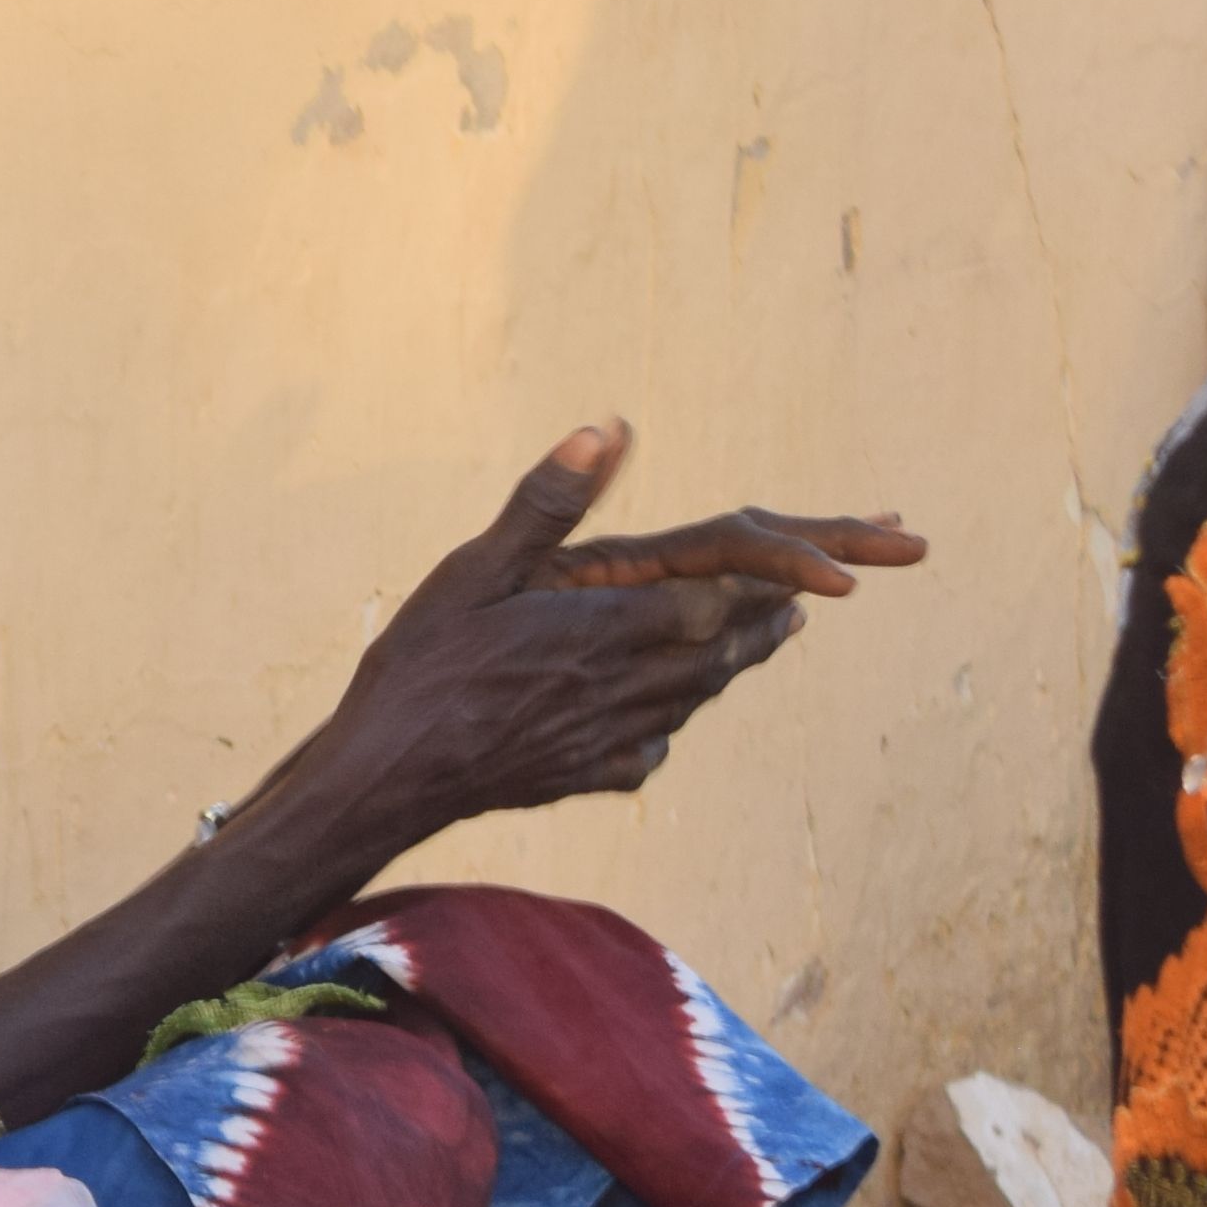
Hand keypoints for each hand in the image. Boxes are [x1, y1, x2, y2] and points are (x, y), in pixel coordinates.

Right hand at [294, 424, 919, 843]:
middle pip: (725, 654)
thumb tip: (607, 429)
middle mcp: (628, 688)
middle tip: (806, 605)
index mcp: (612, 629)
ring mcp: (612, 740)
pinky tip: (659, 724)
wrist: (388, 777)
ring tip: (753, 646)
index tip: (818, 570)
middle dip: (768, 624)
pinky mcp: (589, 777)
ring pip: (695, 700)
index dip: (771, 583)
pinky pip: (650, 749)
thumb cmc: (425, 664)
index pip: (720, 600)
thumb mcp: (476, 567)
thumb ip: (548, 502)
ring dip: (731, 668)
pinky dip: (667, 724)